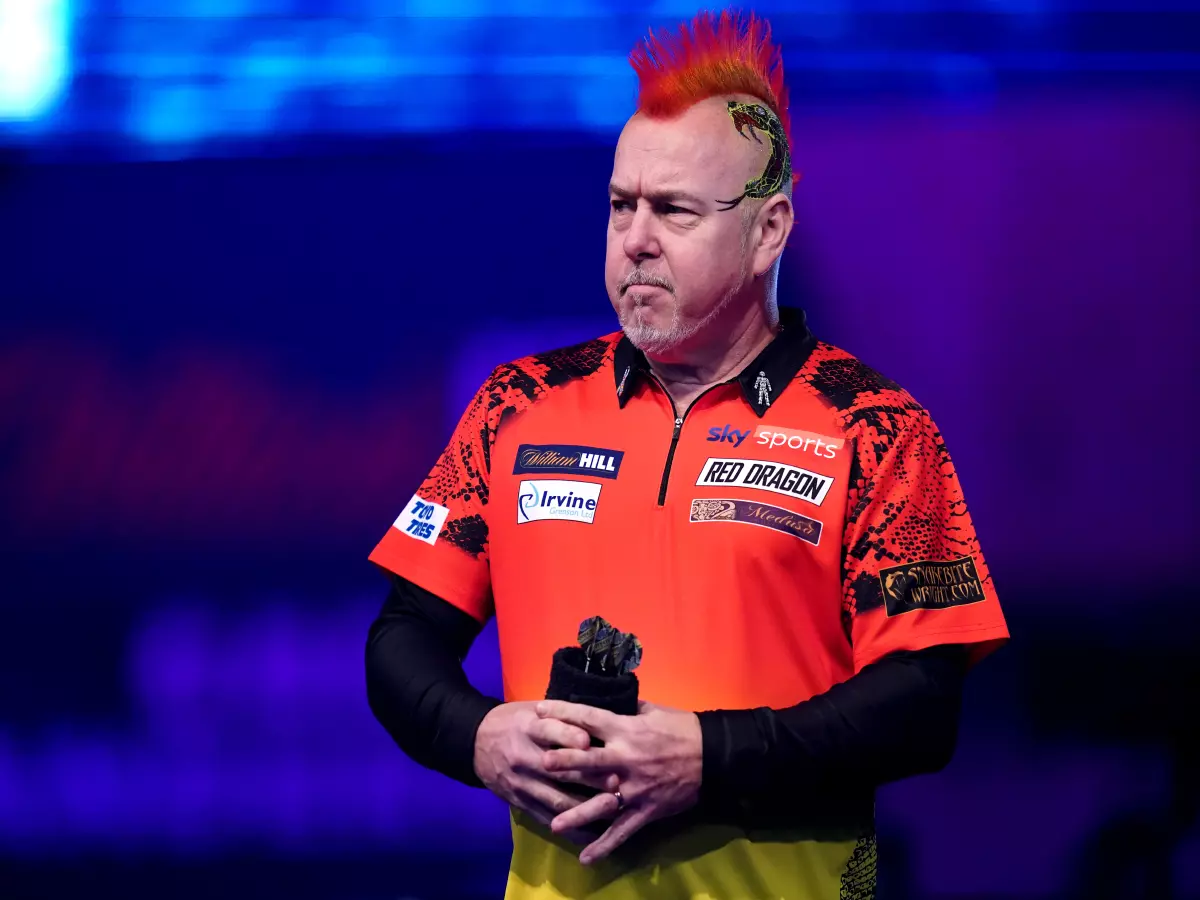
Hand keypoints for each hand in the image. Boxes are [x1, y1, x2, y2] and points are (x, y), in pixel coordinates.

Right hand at [474, 701, 619, 841]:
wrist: (475, 741)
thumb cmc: (513, 721)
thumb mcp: (532, 710)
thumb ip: (561, 717)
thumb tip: (597, 722)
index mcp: (528, 728)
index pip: (548, 730)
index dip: (568, 736)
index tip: (590, 741)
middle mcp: (524, 756)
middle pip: (558, 770)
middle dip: (588, 778)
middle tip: (615, 782)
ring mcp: (521, 783)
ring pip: (555, 799)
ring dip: (585, 807)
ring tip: (611, 808)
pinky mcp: (519, 802)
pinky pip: (546, 818)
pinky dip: (570, 827)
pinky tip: (591, 831)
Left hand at [537, 699, 702, 864]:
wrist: (713, 755)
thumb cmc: (681, 728)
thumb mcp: (653, 709)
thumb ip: (626, 707)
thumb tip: (606, 696)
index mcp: (626, 729)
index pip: (589, 718)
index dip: (563, 713)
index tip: (539, 711)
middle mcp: (627, 759)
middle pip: (590, 761)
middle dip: (565, 763)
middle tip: (542, 765)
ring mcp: (636, 788)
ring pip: (602, 803)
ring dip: (578, 814)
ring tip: (554, 825)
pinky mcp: (646, 810)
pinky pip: (623, 830)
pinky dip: (605, 845)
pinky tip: (586, 858)